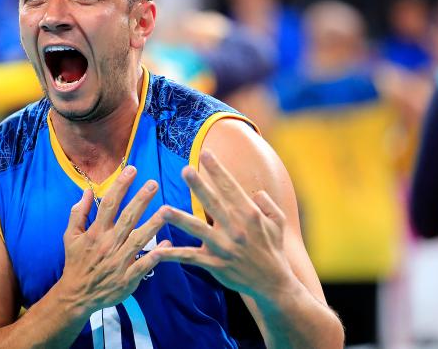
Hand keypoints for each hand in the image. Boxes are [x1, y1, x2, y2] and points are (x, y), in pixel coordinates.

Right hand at [57, 166, 169, 314]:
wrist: (76, 295)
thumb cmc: (76, 262)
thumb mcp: (71, 236)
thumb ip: (78, 212)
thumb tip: (87, 190)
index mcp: (95, 232)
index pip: (109, 204)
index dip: (120, 185)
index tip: (132, 169)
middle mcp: (109, 244)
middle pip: (127, 218)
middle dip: (141, 200)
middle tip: (154, 183)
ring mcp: (119, 261)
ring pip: (139, 240)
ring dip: (153, 225)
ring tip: (167, 210)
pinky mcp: (127, 278)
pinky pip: (144, 265)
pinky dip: (155, 255)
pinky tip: (167, 244)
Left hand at [153, 151, 296, 302]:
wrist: (273, 283)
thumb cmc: (274, 249)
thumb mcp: (278, 222)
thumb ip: (268, 203)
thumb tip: (255, 191)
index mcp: (249, 214)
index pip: (230, 187)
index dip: (217, 169)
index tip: (205, 153)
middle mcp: (235, 228)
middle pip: (213, 202)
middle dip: (198, 185)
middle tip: (185, 169)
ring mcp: (224, 247)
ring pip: (198, 230)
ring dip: (179, 219)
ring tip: (163, 210)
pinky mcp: (215, 264)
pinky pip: (191, 257)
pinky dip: (174, 255)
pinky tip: (158, 251)